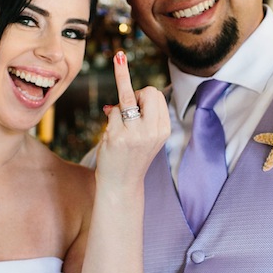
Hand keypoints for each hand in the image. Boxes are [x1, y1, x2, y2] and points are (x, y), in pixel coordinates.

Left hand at [97, 51, 169, 183]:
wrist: (121, 184)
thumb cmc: (132, 156)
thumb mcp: (147, 136)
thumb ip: (144, 115)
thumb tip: (126, 88)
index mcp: (163, 129)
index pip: (157, 94)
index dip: (144, 95)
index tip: (137, 104)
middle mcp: (152, 131)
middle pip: (148, 90)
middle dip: (135, 91)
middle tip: (128, 108)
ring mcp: (134, 134)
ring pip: (126, 97)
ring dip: (119, 107)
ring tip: (116, 121)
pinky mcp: (117, 137)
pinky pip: (112, 112)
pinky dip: (109, 117)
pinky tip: (110, 134)